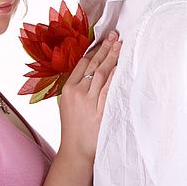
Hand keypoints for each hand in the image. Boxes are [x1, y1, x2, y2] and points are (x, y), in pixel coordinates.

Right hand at [58, 30, 121, 159]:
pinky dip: (115, 76)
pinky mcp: (100, 111)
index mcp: (67, 89)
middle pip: (93, 65)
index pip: (81, 64)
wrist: (76, 150)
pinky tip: (120, 66)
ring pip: (101, 74)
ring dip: (112, 57)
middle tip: (115, 35)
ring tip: (120, 44)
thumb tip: (89, 72)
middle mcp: (77, 93)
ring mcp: (89, 102)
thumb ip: (76, 88)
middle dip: (105, 48)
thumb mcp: (67, 105)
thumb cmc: (73, 128)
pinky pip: (109, 89)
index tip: (102, 41)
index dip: (93, 51)